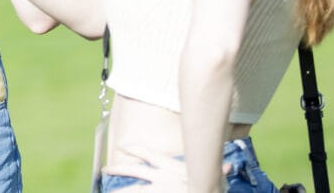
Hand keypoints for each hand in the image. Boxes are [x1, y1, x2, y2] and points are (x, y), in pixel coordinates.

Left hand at [102, 146, 229, 192]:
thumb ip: (219, 171)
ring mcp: (158, 190)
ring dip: (119, 190)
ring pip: (133, 190)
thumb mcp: (214, 179)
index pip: (150, 155)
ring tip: (106, 190)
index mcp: (173, 168)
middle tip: (105, 170)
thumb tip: (229, 166)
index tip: (123, 146)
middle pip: (134, 170)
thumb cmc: (211, 188)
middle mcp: (161, 178)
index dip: (136, 149)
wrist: (203, 192)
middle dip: (118, 169)